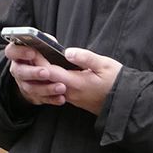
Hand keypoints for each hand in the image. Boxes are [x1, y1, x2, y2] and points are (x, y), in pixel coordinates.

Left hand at [5, 42, 121, 115]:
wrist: (124, 102)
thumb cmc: (117, 81)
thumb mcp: (104, 65)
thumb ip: (85, 58)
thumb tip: (68, 51)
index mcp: (76, 83)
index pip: (51, 71)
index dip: (40, 61)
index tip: (32, 49)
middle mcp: (70, 93)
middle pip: (47, 80)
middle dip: (37, 66)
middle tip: (28, 53)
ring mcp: (72, 98)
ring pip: (51, 86)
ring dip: (43, 74)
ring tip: (35, 60)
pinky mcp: (75, 99)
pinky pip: (58, 89)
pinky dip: (51, 80)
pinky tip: (49, 70)